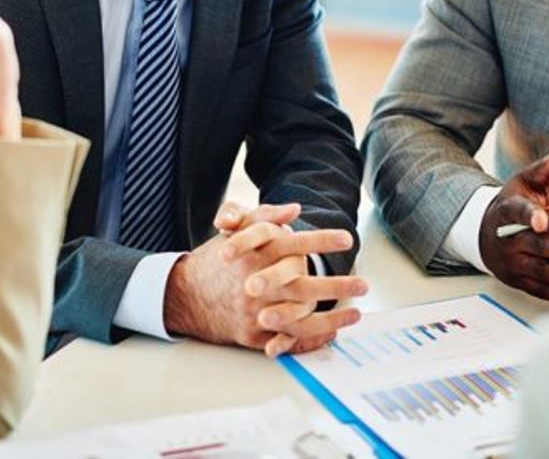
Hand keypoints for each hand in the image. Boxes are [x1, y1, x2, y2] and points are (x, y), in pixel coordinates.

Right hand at [165, 203, 364, 355]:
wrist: (185, 296)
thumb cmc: (219, 261)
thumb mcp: (236, 230)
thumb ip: (265, 216)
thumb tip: (294, 209)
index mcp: (253, 254)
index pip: (291, 244)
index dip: (320, 240)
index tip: (347, 238)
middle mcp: (254, 283)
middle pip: (301, 286)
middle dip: (335, 286)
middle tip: (364, 285)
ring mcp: (253, 311)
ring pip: (298, 317)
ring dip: (331, 317)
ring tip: (356, 313)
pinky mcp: (252, 333)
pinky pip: (287, 338)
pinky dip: (311, 337)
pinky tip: (333, 332)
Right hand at [478, 146, 548, 305]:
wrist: (486, 232)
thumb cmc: (515, 205)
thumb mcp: (525, 182)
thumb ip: (546, 169)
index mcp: (509, 210)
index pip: (518, 212)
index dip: (530, 216)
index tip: (544, 220)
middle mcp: (508, 238)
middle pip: (534, 245)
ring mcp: (512, 262)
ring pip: (540, 270)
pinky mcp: (517, 280)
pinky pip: (539, 290)